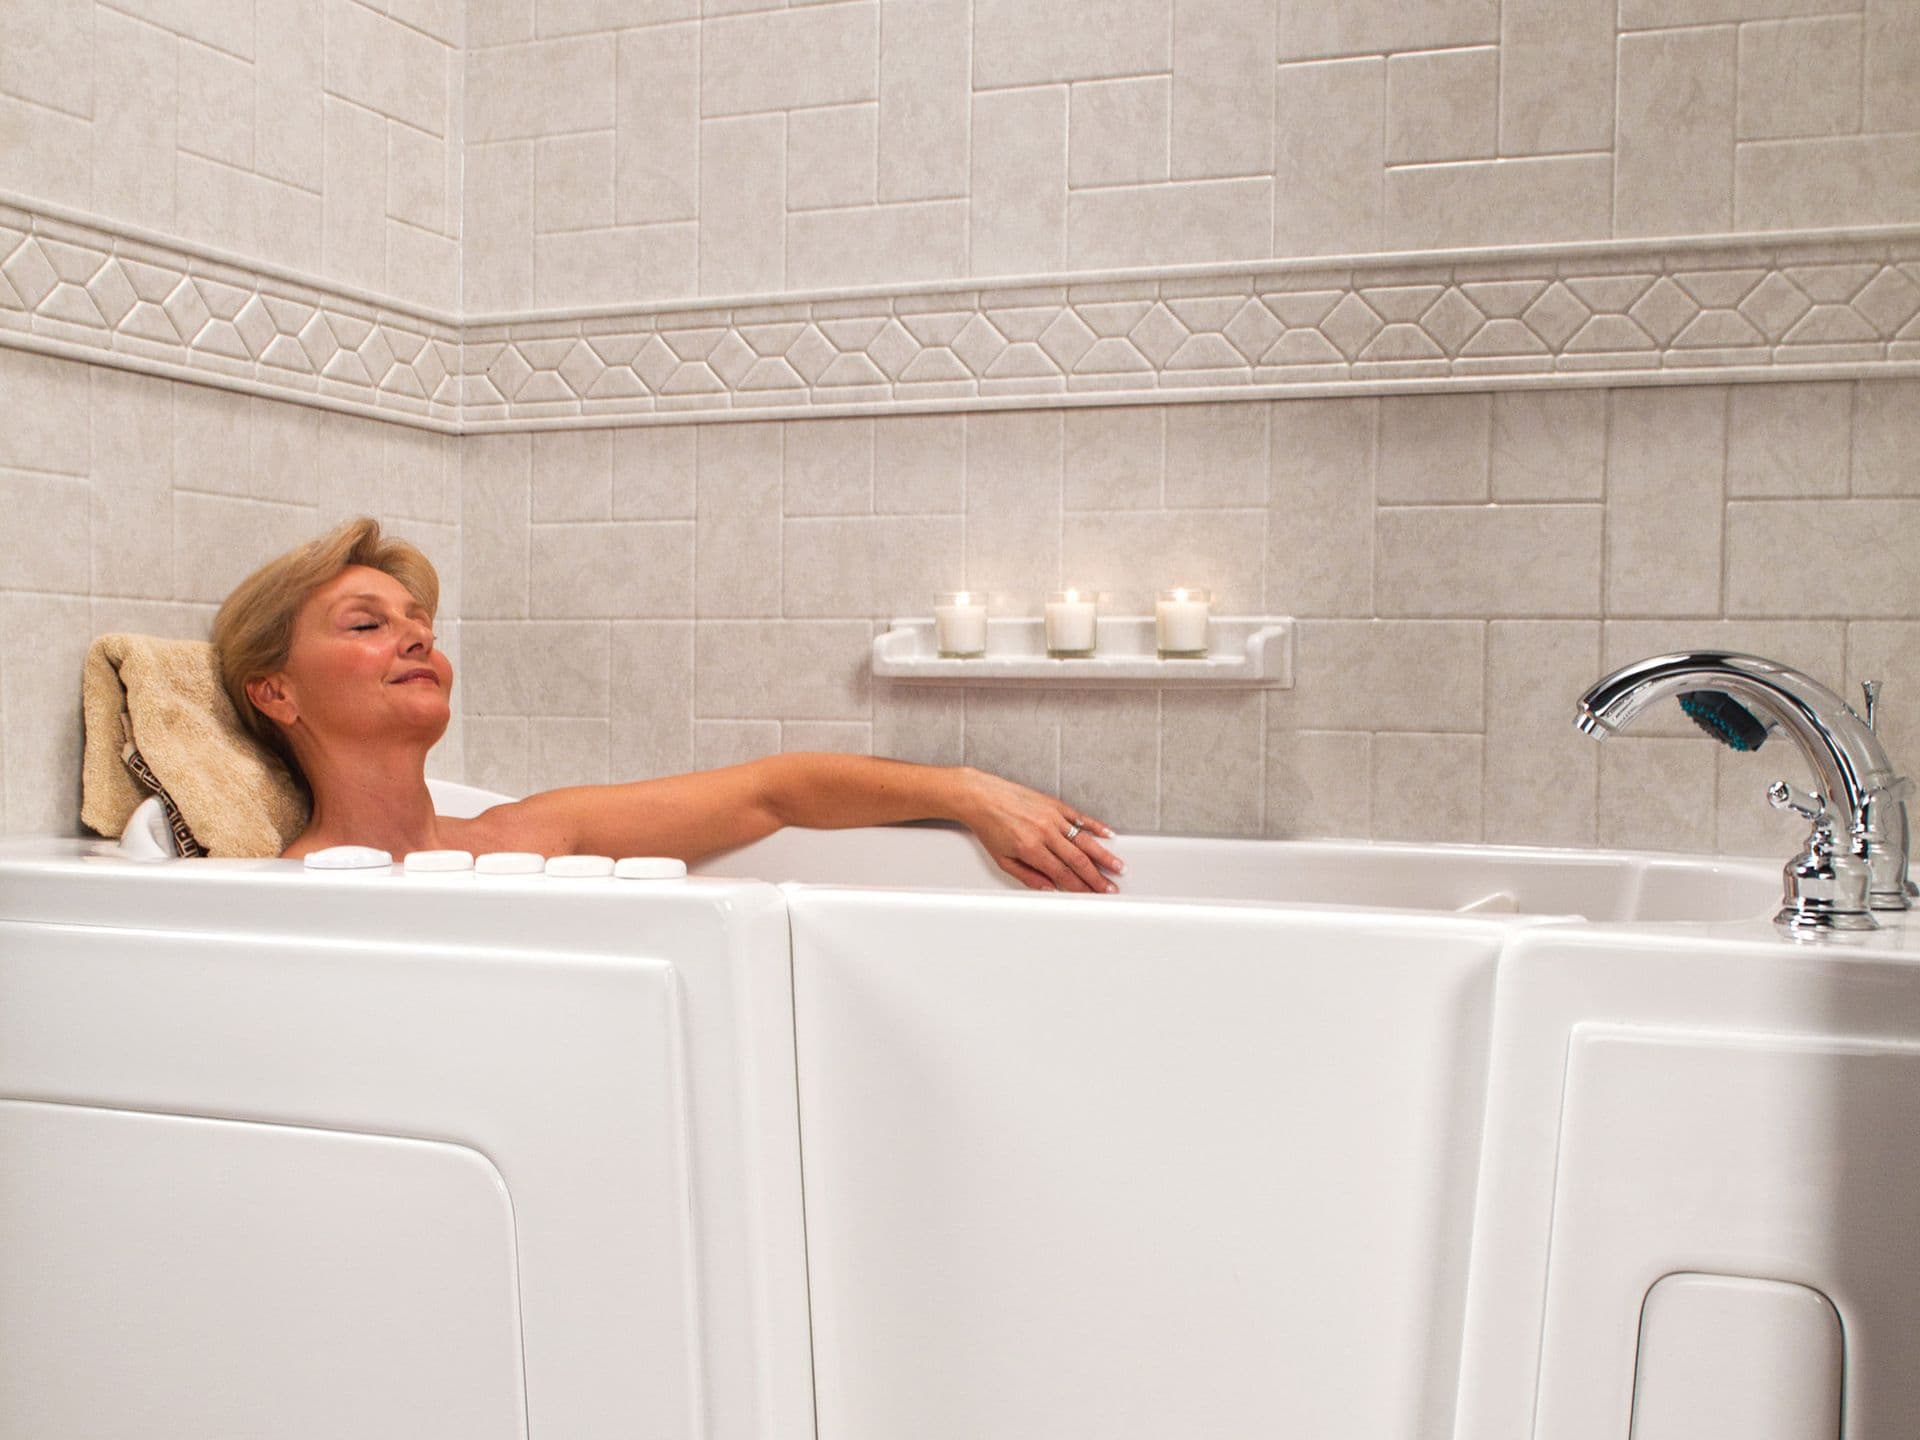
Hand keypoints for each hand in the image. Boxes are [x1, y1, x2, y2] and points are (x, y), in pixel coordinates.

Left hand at [955, 769, 1123, 892]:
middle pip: (1078, 860)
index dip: (1080, 887)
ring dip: (1103, 856)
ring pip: (1084, 840)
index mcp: (1030, 848)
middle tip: (1111, 888)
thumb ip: (1027, 876)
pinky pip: (1080, 817)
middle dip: (1097, 877)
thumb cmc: (989, 826)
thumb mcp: (1002, 859)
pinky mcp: (1055, 804)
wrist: (981, 796)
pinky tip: (1108, 835)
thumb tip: (1048, 888)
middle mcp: (1044, 832)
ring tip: (1118, 866)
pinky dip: (1096, 827)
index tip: (1092, 895)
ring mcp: (1052, 817)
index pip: (1062, 873)